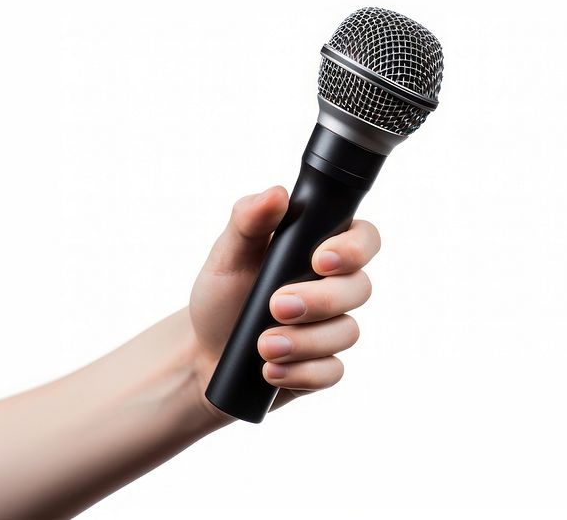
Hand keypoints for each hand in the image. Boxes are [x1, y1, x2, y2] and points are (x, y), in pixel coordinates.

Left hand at [188, 186, 379, 416]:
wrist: (202, 353)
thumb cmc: (221, 297)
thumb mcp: (227, 255)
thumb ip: (248, 220)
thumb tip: (277, 193)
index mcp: (320, 249)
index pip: (364, 239)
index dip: (354, 249)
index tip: (320, 259)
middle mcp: (334, 287)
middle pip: (360, 288)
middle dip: (321, 299)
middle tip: (276, 305)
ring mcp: (332, 328)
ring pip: (347, 332)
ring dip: (305, 341)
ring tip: (263, 346)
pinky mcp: (323, 366)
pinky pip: (333, 371)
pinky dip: (302, 373)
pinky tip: (271, 371)